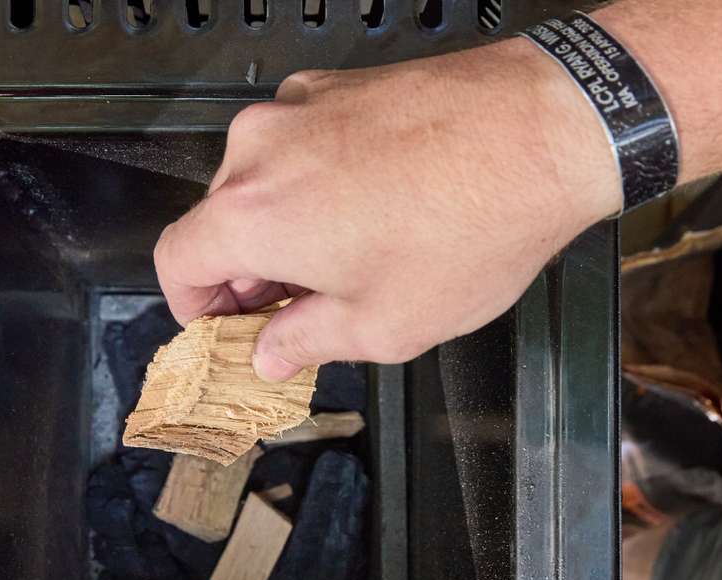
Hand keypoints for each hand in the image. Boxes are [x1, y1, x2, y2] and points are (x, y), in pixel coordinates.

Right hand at [153, 39, 622, 380]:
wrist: (547, 131)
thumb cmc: (471, 226)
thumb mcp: (382, 325)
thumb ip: (305, 342)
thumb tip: (272, 351)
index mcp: (251, 214)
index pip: (174, 260)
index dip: (192, 305)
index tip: (222, 327)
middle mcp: (261, 149)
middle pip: (219, 220)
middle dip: (247, 273)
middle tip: (293, 313)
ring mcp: (300, 109)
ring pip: (263, 181)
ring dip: (287, 227)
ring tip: (348, 264)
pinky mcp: (340, 86)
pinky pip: (304, 146)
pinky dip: (319, 184)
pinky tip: (375, 213)